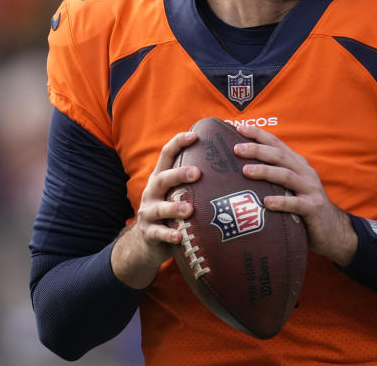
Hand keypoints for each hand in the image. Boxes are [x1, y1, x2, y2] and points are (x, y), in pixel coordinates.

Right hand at [110, 131, 200, 287]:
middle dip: (179, 174)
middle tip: (197, 173)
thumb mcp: (177, 192)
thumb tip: (228, 164)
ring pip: (159, 207)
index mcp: (161, 178)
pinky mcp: (149, 232)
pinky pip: (158, 234)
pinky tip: (178, 236)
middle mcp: (152, 191)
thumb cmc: (172, 211)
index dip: (178, 143)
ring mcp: (148, 212)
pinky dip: (168, 235)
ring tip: (189, 209)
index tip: (195, 135)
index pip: (167, 155)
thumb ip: (193, 180)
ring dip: (174, 208)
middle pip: (163, 178)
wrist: (148, 241)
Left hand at [232, 124, 356, 265]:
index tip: (239, 127)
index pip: (276, 143)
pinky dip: (281, 202)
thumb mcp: (290, 186)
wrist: (332, 229)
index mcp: (297, 164)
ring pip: (286, 176)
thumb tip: (240, 169)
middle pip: (279, 156)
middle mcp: (304, 172)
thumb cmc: (303, 206)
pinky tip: (266, 202)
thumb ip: (274, 176)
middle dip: (257, 150)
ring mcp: (310, 189)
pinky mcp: (313, 208)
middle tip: (237, 149)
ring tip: (245, 171)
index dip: (259, 134)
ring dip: (265, 172)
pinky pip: (296, 203)